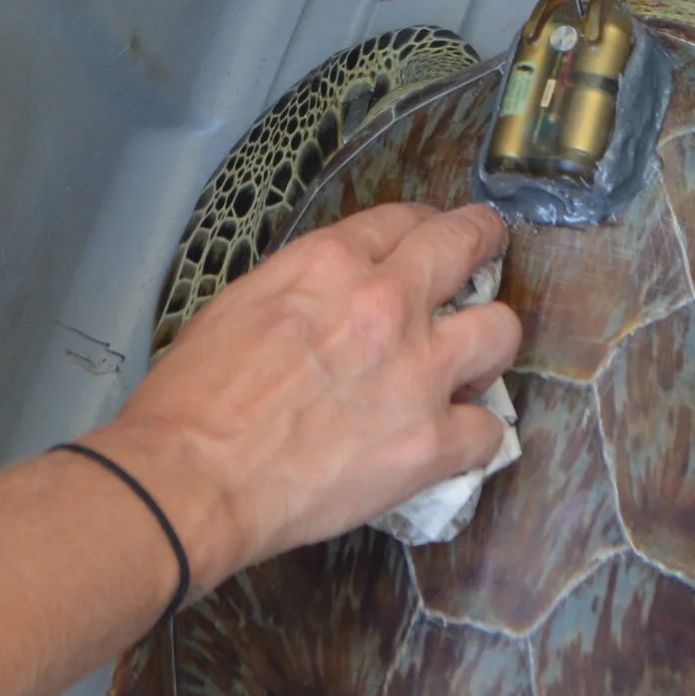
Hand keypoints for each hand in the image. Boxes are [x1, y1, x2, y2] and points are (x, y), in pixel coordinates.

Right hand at [97, 205, 519, 591]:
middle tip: (484, 254)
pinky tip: (454, 441)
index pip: (401, 220)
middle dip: (480, 242)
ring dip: (488, 343)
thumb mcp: (239, 303)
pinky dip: (474, 437)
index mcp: (330, 263)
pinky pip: (489, 431)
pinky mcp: (432, 441)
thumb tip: (329, 299)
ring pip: (501, 331)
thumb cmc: (193, 398)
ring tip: (471, 363)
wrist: (194, 476)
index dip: (421, 227)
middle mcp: (387, 302)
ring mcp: (418, 372)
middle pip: (465, 245)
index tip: (427, 238)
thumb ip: (303, 288)